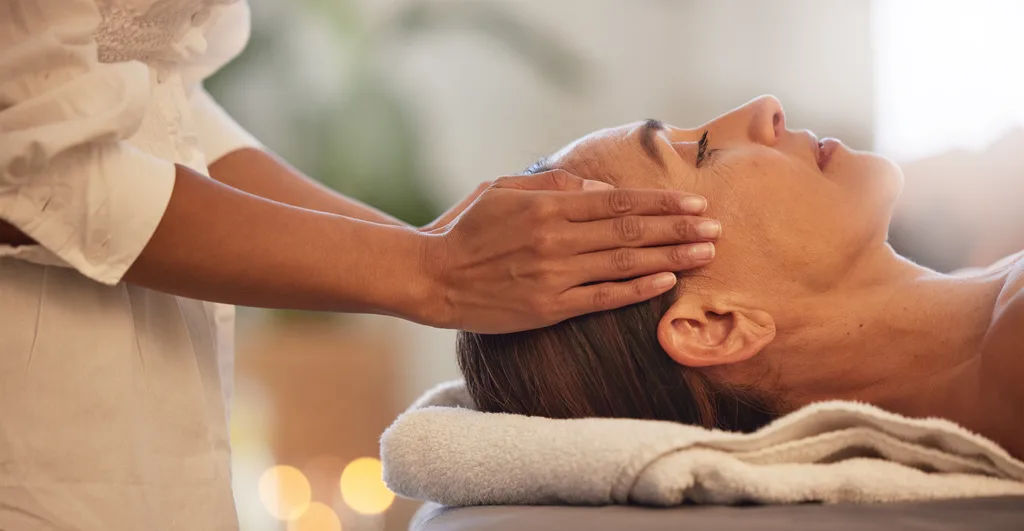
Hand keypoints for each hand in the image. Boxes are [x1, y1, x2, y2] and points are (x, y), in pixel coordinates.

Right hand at [419, 170, 719, 332]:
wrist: (433, 278)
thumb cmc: (468, 228)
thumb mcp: (503, 188)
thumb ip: (553, 183)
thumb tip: (600, 190)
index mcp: (546, 206)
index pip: (617, 202)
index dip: (660, 204)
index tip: (693, 203)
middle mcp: (556, 239)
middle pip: (630, 232)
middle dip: (678, 229)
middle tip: (715, 228)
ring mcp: (554, 276)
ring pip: (624, 264)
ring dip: (671, 257)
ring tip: (705, 253)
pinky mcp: (549, 308)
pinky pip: (603, 298)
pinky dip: (637, 290)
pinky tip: (667, 282)